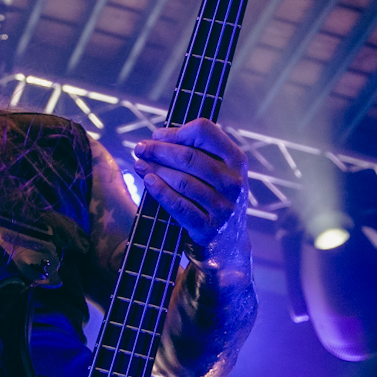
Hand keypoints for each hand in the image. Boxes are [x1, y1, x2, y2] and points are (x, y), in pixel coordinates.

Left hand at [132, 120, 249, 271]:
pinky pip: (179, 206)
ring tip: (139, 164)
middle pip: (190, 156)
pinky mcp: (208, 228)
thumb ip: (198, 153)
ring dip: (156, 169)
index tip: (157, 135)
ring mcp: (223, 207)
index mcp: (236, 161)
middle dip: (159, 150)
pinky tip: (148, 181)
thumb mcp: (218, 173)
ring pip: (183, 181)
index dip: (176, 132)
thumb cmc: (214, 199)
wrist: (228, 244)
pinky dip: (161, 191)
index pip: (206, 132)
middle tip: (140, 148)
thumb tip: (158, 137)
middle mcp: (234, 182)